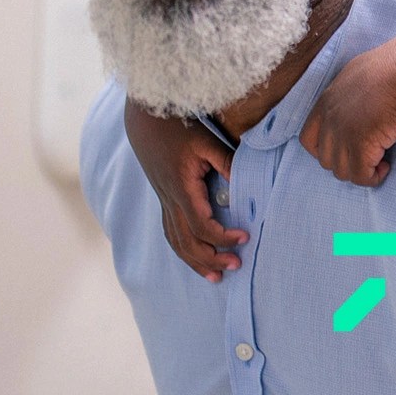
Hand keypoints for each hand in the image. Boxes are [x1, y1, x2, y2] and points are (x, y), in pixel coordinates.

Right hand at [124, 100, 248, 281]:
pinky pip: (170, 231)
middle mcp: (169, 200)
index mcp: (182, 188)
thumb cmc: (180, 127)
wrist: (147, 117)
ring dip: (195, 261)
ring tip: (216, 277)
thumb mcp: (208, 142)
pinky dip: (183, 249)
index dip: (222, 237)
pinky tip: (195, 257)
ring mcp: (164, 200)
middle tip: (236, 266)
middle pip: (187, 242)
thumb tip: (247, 187)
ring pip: (176, 241)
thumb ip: (227, 164)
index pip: (201, 225)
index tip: (245, 238)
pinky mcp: (163, 198)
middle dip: (210, 259)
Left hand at [301, 36, 395, 185]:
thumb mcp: (358, 74)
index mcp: (326, 102)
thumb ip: (349, 93)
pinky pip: (361, 176)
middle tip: (368, 155)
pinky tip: (386, 166)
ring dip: (360, 171)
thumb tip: (357, 105)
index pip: (307, 139)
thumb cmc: (393, 67)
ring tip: (380, 160)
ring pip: (342, 171)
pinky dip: (373, 177)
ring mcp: (343, 135)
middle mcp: (329, 120)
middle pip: (325, 159)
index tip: (346, 149)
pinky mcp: (361, 146)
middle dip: (346, 162)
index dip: (325, 150)